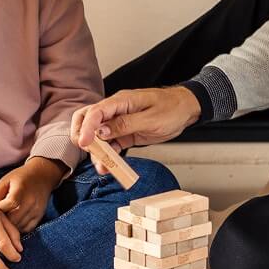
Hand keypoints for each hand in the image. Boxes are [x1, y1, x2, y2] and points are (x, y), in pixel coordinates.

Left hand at [0, 158, 65, 233]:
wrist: (42, 176)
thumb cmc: (21, 177)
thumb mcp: (5, 180)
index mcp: (21, 190)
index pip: (8, 204)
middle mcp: (30, 202)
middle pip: (13, 219)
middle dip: (3, 219)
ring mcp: (36, 210)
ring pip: (19, 226)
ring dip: (10, 225)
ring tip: (5, 218)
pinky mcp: (39, 216)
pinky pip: (27, 228)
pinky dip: (19, 227)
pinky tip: (14, 221)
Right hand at [71, 87, 200, 166]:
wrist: (186, 110)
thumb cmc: (172, 108)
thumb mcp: (151, 118)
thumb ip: (125, 124)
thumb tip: (102, 130)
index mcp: (121, 101)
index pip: (96, 112)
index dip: (87, 128)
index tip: (84, 143)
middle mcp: (116, 110)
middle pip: (87, 119)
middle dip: (82, 135)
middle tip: (87, 151)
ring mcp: (119, 122)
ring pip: (98, 136)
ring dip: (97, 151)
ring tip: (102, 167)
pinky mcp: (125, 133)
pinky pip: (111, 144)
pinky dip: (108, 156)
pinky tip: (109, 166)